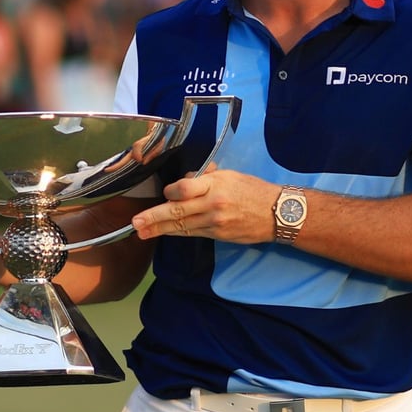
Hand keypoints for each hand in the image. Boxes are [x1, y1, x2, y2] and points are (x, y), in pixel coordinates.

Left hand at [130, 168, 278, 243]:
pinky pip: (193, 233)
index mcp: (216, 185)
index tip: (165, 193)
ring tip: (141, 233)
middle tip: (135, 223)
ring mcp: (215, 223)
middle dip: (153, 218)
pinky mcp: (218, 236)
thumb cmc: (252, 189)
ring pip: (182, 227)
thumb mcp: (229, 175)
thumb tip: (184, 183)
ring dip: (159, 230)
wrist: (276, 213)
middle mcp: (213, 205)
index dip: (171, 191)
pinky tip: (164, 233)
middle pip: (178, 212)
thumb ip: (205, 178)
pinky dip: (177, 233)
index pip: (185, 188)